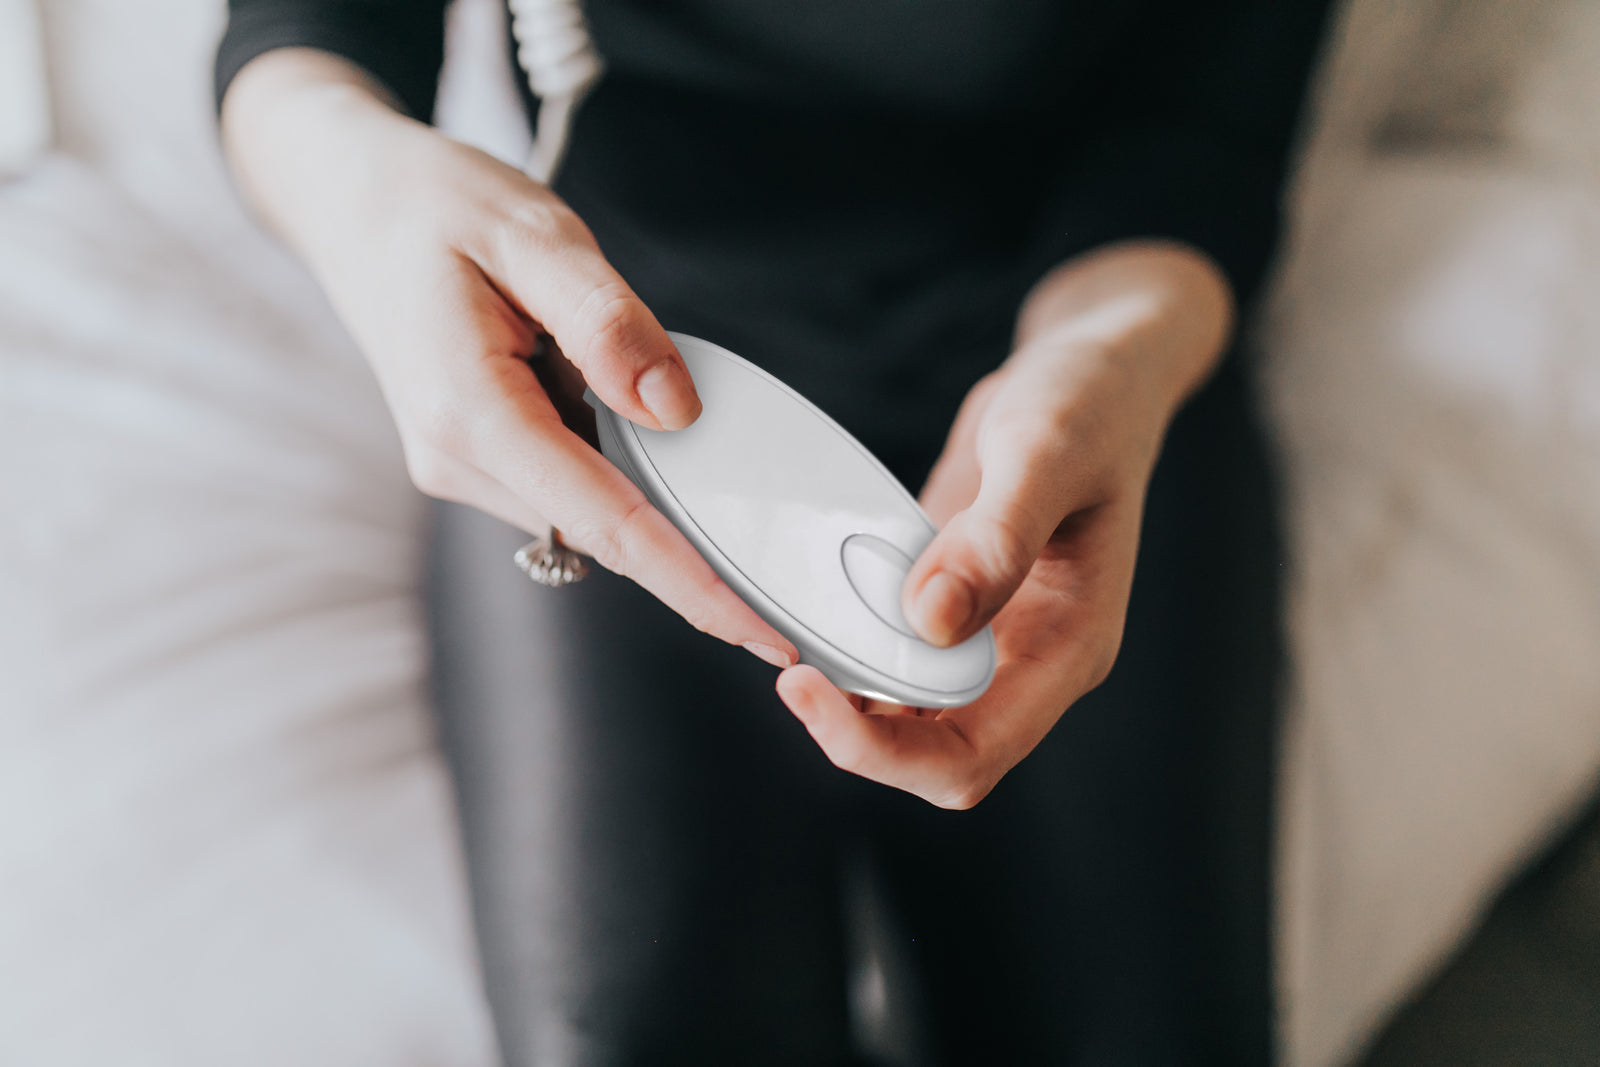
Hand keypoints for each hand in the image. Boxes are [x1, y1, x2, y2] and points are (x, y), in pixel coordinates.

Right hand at [221, 50, 796, 668]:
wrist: (351, 204)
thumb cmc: (437, 208)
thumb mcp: (533, 236)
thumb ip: (608, 323)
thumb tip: (677, 412)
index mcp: (468, 410)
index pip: (605, 521)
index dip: (692, 582)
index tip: (760, 633)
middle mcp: (458, 459)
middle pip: (605, 534)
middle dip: (694, 565)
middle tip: (781, 611)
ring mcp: (462, 466)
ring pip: (590, 516)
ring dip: (654, 502)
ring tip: (702, 457)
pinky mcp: (477, 458)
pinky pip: (570, 486)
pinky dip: (621, 474)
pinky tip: (640, 423)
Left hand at [776, 242, 1233, 806]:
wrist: (1096, 368)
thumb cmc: (1088, 400)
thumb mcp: (1046, 450)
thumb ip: (997, 537)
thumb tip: (927, 624)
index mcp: (1069, 648)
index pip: (969, 755)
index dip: (882, 750)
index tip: (806, 685)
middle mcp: (1030, 660)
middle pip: (931, 755)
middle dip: (853, 733)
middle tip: (786, 669)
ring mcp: (993, 636)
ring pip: (909, 716)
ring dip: (847, 697)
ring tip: (787, 638)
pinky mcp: (956, 601)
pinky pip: (897, 653)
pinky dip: (852, 643)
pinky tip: (812, 604)